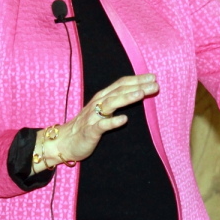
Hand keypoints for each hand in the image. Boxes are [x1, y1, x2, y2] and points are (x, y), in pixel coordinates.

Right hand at [41, 74, 157, 167]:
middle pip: (119, 91)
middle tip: (155, 84)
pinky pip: (102, 125)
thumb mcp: (102, 110)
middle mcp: (98, 103)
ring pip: (111, 103)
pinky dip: (113, 121)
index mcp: (102, 97)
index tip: (153, 77)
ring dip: (126, 98)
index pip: (121, 84)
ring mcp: (93, 116)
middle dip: (138, 86)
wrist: (64, 142)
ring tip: (141, 94)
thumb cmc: (86, 125)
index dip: (137, 79)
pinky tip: (124, 119)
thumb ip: (117, 101)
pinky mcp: (90, 130)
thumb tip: (139, 93)